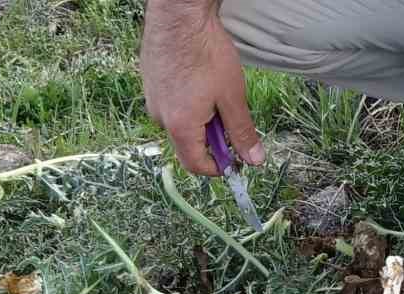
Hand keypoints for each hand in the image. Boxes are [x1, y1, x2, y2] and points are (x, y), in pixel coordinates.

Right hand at [141, 0, 264, 175]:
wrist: (180, 16)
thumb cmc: (206, 53)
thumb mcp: (233, 97)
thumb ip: (242, 132)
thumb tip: (254, 160)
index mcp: (180, 126)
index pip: (196, 165)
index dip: (218, 168)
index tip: (235, 159)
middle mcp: (160, 117)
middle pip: (187, 145)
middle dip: (211, 140)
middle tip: (229, 117)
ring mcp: (151, 98)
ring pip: (179, 123)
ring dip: (201, 119)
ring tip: (215, 93)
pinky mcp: (150, 83)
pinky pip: (170, 104)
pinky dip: (188, 103)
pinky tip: (200, 81)